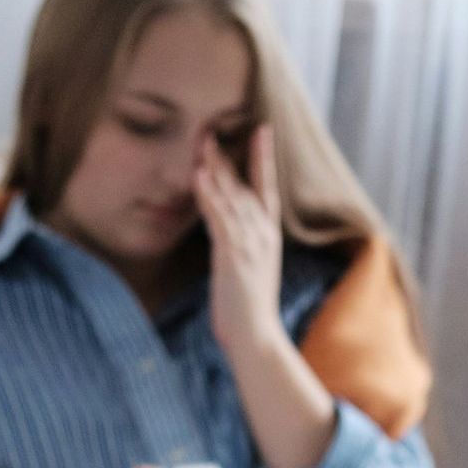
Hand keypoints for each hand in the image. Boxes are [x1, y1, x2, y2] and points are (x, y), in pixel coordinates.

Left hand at [195, 123, 285, 357]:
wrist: (257, 337)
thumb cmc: (249, 314)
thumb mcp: (248, 275)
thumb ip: (240, 252)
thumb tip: (226, 241)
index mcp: (268, 237)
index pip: (267, 189)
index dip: (264, 158)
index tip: (262, 129)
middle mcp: (261, 233)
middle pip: (242, 186)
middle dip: (226, 157)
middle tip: (209, 130)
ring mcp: (249, 242)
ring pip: (230, 197)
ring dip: (214, 168)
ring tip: (201, 142)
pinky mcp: (233, 254)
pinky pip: (218, 218)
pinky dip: (209, 196)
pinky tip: (199, 176)